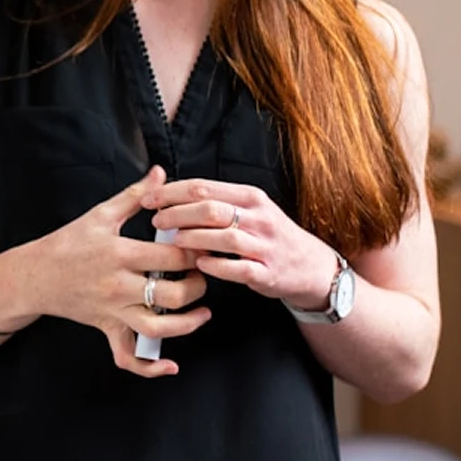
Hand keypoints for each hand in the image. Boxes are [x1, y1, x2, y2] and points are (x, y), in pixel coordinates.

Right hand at [40, 165, 210, 376]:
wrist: (35, 275)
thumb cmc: (68, 242)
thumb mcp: (100, 214)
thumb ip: (135, 195)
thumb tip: (160, 173)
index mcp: (119, 253)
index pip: (171, 257)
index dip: (196, 252)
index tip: (206, 245)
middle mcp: (118, 286)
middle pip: (173, 295)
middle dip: (197, 286)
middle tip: (204, 274)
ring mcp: (113, 311)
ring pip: (159, 329)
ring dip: (188, 324)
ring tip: (203, 311)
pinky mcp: (107, 329)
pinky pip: (129, 357)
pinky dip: (150, 368)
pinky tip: (171, 365)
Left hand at [141, 179, 337, 309]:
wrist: (310, 266)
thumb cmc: (269, 235)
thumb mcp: (249, 209)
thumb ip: (215, 201)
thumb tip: (170, 195)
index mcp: (249, 197)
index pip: (203, 187)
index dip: (171, 192)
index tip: (149, 199)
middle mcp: (258, 217)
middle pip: (210, 209)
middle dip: (177, 213)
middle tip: (156, 220)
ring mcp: (264, 245)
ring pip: (224, 236)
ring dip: (193, 238)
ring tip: (173, 241)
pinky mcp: (267, 272)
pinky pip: (238, 268)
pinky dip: (216, 265)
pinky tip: (199, 264)